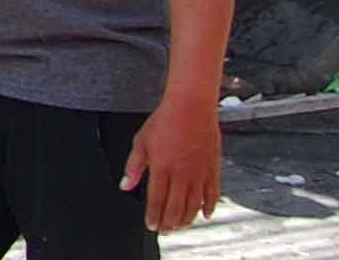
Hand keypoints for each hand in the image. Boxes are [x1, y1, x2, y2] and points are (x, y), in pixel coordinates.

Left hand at [121, 93, 223, 232]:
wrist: (191, 107)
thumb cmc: (165, 120)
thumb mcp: (141, 141)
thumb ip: (133, 166)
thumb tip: (125, 185)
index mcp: (161, 167)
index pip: (156, 200)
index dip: (153, 216)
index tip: (151, 225)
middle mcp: (181, 174)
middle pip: (175, 207)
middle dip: (169, 223)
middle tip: (165, 231)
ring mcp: (199, 173)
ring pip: (193, 204)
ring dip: (186, 219)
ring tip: (180, 226)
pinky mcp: (213, 168)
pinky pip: (212, 193)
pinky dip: (208, 206)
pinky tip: (205, 214)